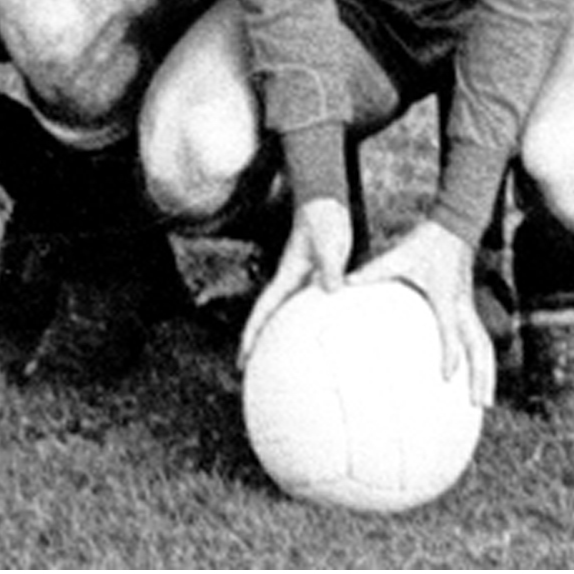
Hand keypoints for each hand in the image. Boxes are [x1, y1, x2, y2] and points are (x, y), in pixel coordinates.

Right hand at [241, 195, 351, 361]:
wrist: (325, 205)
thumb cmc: (324, 221)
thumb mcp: (327, 243)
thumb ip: (328, 266)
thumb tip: (332, 290)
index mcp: (286, 277)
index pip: (263, 311)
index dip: (250, 335)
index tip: (242, 358)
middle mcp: (290, 283)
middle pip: (268, 318)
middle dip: (255, 342)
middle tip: (248, 368)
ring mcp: (302, 282)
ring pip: (285, 315)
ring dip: (277, 335)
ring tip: (276, 359)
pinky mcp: (315, 279)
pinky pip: (306, 309)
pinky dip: (302, 324)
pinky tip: (313, 335)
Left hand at [351, 217, 494, 408]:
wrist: (453, 226)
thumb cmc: (424, 242)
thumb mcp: (396, 256)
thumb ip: (372, 271)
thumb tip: (344, 282)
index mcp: (444, 297)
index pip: (450, 331)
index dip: (450, 354)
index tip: (446, 377)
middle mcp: (461, 306)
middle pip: (478, 348)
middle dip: (481, 377)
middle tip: (479, 405)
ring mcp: (468, 308)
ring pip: (484, 346)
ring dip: (487, 374)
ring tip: (484, 402)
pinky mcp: (469, 307)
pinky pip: (480, 338)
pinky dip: (481, 359)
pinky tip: (476, 376)